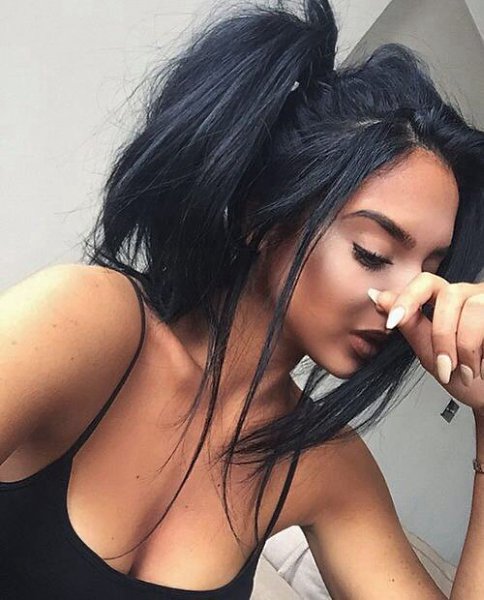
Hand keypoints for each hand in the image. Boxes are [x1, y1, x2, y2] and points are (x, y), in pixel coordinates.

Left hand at [368, 273, 483, 416]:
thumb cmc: (460, 375)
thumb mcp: (428, 352)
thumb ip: (407, 323)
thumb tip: (376, 295)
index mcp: (446, 299)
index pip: (424, 282)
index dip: (406, 298)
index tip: (390, 322)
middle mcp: (469, 294)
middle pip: (449, 295)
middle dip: (442, 336)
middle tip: (445, 367)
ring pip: (474, 308)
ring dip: (466, 346)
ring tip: (468, 371)